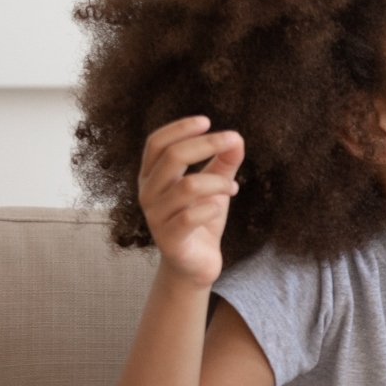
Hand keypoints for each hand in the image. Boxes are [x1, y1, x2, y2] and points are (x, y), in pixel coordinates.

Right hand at [137, 116, 244, 288]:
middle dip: (206, 144)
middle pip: (171, 157)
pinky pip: (190, 217)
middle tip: (233, 140)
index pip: (156, 143)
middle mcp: (148, 193)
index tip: (207, 121)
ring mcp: (156, 217)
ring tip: (232, 187)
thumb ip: (223, 162)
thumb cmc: (201, 219)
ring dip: (217, 181)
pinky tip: (220, 207)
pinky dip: (212, 208)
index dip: (179, 128)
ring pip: (186, 186)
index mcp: (153, 176)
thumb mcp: (214, 185)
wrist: (195, 264)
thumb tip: (236, 138)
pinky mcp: (169, 240)